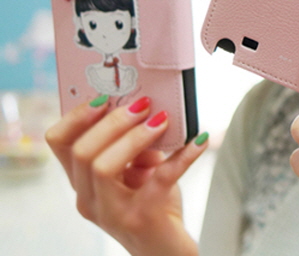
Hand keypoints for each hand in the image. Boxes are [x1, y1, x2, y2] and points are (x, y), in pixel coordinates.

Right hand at [45, 96, 208, 255]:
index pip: (60, 144)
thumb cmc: (151, 204)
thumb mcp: (137, 171)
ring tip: (161, 120)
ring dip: (135, 137)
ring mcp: (113, 212)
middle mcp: (89, 199)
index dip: (77, 116)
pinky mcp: (144, 218)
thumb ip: (134, 145)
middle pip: (82, 152)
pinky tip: (200, 139)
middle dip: (113, 122)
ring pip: (104, 167)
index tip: (104, 97)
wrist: (165, 250)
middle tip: (142, 105)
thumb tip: (147, 108)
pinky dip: (184, 155)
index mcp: (83, 182)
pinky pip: (162, 178)